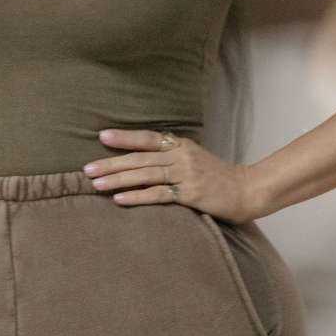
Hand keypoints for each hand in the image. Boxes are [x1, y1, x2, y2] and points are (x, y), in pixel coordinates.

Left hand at [81, 129, 261, 222]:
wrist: (248, 191)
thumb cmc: (218, 179)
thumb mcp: (195, 160)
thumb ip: (172, 157)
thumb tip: (142, 163)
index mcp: (182, 145)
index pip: (148, 138)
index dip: (125, 138)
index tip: (102, 136)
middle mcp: (182, 156)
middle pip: (140, 158)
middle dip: (111, 163)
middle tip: (87, 170)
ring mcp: (187, 174)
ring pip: (145, 175)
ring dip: (118, 179)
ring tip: (96, 185)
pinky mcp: (191, 194)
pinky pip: (158, 195)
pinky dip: (137, 197)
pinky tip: (119, 199)